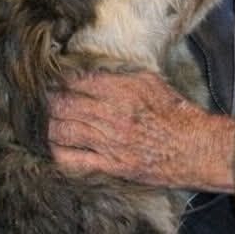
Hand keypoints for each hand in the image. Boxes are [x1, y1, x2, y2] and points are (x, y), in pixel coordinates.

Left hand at [48, 71, 234, 190]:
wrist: (194, 148)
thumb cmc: (174, 112)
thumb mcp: (150, 80)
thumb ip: (120, 74)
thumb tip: (94, 68)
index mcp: (121, 89)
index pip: (77, 80)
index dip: (59, 78)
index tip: (51, 78)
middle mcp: (111, 114)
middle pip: (63, 104)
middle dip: (48, 100)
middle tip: (40, 99)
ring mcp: (109, 142)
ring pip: (63, 130)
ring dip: (49, 124)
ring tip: (44, 120)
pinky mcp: (111, 165)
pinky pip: (73, 160)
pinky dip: (58, 152)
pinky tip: (53, 145)